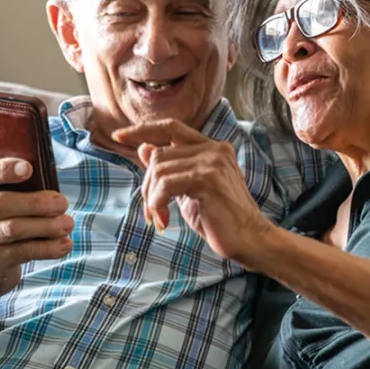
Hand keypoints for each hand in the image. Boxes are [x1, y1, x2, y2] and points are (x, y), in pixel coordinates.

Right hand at [0, 158, 73, 296]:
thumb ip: (4, 180)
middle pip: (0, 204)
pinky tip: (64, 243)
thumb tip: (42, 165)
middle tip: (62, 203)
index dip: (3, 170)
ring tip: (68, 223)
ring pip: (13, 229)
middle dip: (35, 203)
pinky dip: (48, 248)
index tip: (29, 168)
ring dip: (46, 225)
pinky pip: (23, 252)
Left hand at [113, 120, 276, 265]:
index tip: (119, 137)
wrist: (250, 240)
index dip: (142, 130)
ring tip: (159, 218)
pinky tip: (164, 221)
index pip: (170, 127)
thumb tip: (144, 148)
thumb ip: (170, 169)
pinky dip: (157, 204)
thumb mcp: (188, 191)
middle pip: (159, 154)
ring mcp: (212, 161)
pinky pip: (165, 184)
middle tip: (151, 211)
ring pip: (159, 169)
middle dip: (147, 185)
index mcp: (212, 148)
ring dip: (151, 198)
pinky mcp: (207, 179)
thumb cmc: (220, 220)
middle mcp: (214, 148)